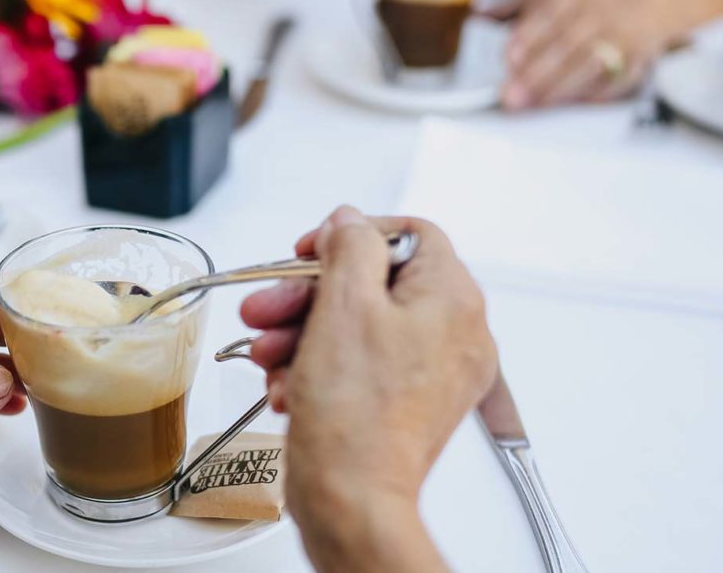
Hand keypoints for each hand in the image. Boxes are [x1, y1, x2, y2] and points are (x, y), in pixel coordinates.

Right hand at [240, 206, 496, 571]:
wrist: (353, 500)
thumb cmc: (356, 416)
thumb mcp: (345, 304)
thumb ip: (350, 245)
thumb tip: (350, 222)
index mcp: (453, 299)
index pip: (410, 234)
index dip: (353, 234)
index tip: (313, 249)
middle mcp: (455, 333)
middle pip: (375, 284)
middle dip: (309, 294)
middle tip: (269, 306)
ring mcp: (434, 372)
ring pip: (360, 325)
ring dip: (304, 332)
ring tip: (267, 352)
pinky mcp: (410, 402)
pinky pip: (362, 363)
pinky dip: (320, 366)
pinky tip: (288, 384)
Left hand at [492, 0, 685, 108]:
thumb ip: (519, 2)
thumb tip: (478, 15)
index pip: (548, 14)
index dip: (528, 37)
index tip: (508, 58)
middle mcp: (600, 11)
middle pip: (567, 45)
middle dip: (537, 73)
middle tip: (511, 96)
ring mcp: (622, 35)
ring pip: (590, 65)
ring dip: (561, 88)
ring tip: (534, 105)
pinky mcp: (640, 59)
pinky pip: (619, 80)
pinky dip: (597, 94)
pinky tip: (575, 106)